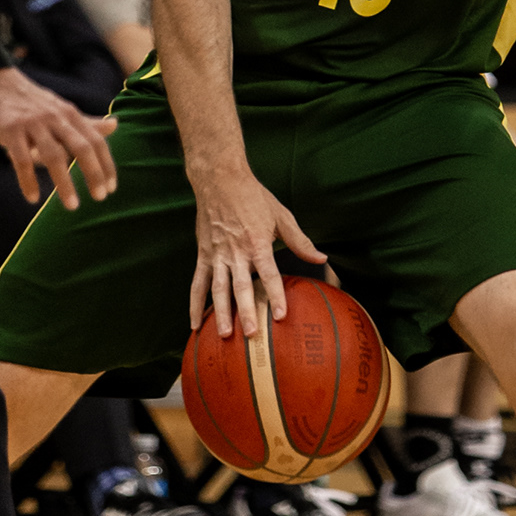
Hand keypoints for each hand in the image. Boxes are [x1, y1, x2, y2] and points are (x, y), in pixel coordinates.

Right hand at [0, 69, 115, 208]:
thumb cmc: (30, 102)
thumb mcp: (60, 109)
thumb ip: (86, 122)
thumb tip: (115, 125)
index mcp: (69, 114)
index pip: (95, 141)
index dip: (106, 165)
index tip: (111, 188)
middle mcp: (55, 118)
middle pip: (81, 146)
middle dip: (93, 173)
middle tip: (100, 198)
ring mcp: (33, 123)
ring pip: (53, 155)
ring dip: (64, 182)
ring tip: (72, 206)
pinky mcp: (10, 129)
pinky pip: (21, 159)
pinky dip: (28, 181)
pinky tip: (32, 198)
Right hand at [190, 169, 328, 337]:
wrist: (219, 179)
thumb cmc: (254, 196)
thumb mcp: (281, 215)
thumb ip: (300, 241)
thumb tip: (321, 259)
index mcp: (257, 243)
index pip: (269, 274)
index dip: (276, 295)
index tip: (281, 316)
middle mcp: (236, 252)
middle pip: (241, 287)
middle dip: (246, 312)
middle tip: (251, 335)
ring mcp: (217, 255)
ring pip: (218, 289)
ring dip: (220, 313)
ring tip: (224, 335)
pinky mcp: (203, 255)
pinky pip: (198, 283)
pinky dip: (194, 304)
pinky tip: (196, 324)